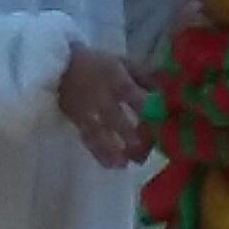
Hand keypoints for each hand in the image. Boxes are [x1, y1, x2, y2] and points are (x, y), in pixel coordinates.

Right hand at [58, 45, 149, 167]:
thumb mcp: (124, 62)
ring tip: (125, 164)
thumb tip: (167, 91)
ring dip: (111, 149)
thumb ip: (145, 77)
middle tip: (141, 148)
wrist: (60, 66)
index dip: (144, 105)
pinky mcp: (76, 121)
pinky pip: (87, 139)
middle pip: (113, 115)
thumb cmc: (99, 64)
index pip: (129, 92)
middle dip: (127, 132)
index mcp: (114, 77)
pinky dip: (99, 153)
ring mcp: (86, 110)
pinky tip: (112, 165)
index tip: (160, 119)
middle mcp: (99, 95)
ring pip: (97, 131)